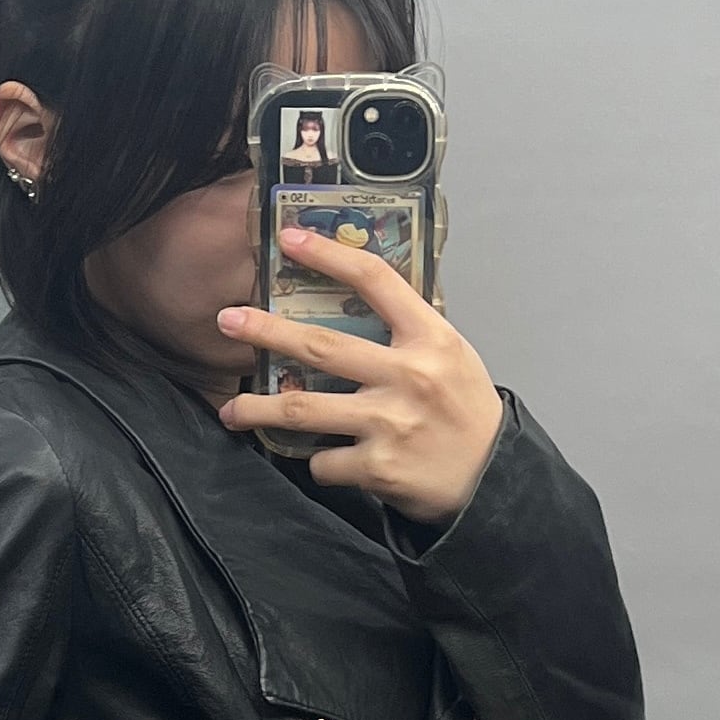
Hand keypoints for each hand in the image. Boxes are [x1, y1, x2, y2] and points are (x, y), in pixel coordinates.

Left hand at [216, 227, 504, 524]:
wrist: (492, 480)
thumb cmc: (467, 413)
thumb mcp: (452, 356)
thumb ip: (409, 331)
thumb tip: (360, 295)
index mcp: (430, 339)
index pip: (375, 281)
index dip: (329, 256)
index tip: (290, 239)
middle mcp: (408, 376)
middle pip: (320, 346)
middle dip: (266, 331)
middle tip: (227, 320)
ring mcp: (390, 423)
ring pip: (304, 409)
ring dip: (259, 408)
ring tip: (231, 409)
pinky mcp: (378, 468)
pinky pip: (325, 462)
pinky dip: (319, 462)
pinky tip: (328, 461)